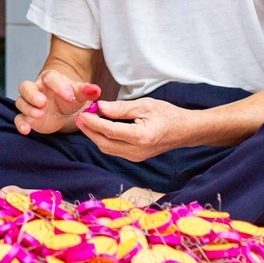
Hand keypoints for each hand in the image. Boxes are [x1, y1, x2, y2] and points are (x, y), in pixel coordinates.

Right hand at [14, 71, 100, 134]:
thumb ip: (86, 91)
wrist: (62, 110)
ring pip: (21, 101)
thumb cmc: (69, 98)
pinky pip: (18, 118)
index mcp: (50, 80)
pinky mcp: (27, 117)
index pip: (51, 79)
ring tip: (40, 114)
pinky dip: (20, 124)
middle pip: (26, 87)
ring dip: (28, 108)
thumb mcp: (79, 94)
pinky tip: (26, 130)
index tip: (69, 96)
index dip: (58, 86)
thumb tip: (96, 90)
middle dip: (33, 95)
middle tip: (43, 102)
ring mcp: (30, 103)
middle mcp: (36, 89)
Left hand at [76, 97, 193, 161]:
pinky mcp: (135, 157)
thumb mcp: (145, 105)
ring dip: (94, 136)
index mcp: (141, 136)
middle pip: (105, 144)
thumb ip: (121, 108)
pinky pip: (114, 150)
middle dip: (89, 131)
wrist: (185, 130)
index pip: (110, 131)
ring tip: (85, 122)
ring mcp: (136, 157)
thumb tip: (100, 107)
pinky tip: (99, 128)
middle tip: (78, 118)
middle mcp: (137, 151)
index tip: (82, 113)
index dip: (93, 123)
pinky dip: (104, 140)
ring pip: (108, 149)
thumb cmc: (167, 115)